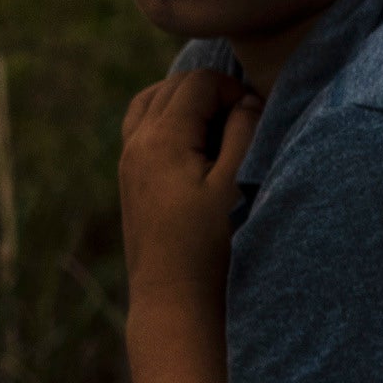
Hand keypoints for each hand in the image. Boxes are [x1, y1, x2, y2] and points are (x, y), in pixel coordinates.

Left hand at [117, 62, 260, 313]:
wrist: (173, 299)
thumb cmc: (211, 245)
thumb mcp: (235, 183)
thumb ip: (244, 131)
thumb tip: (245, 100)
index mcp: (162, 138)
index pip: (199, 82)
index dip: (232, 89)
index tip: (254, 118)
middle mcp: (136, 142)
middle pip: (173, 86)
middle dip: (211, 92)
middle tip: (241, 123)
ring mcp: (128, 161)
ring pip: (151, 102)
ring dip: (185, 103)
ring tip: (217, 127)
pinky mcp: (129, 179)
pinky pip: (141, 127)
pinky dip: (167, 120)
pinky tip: (193, 146)